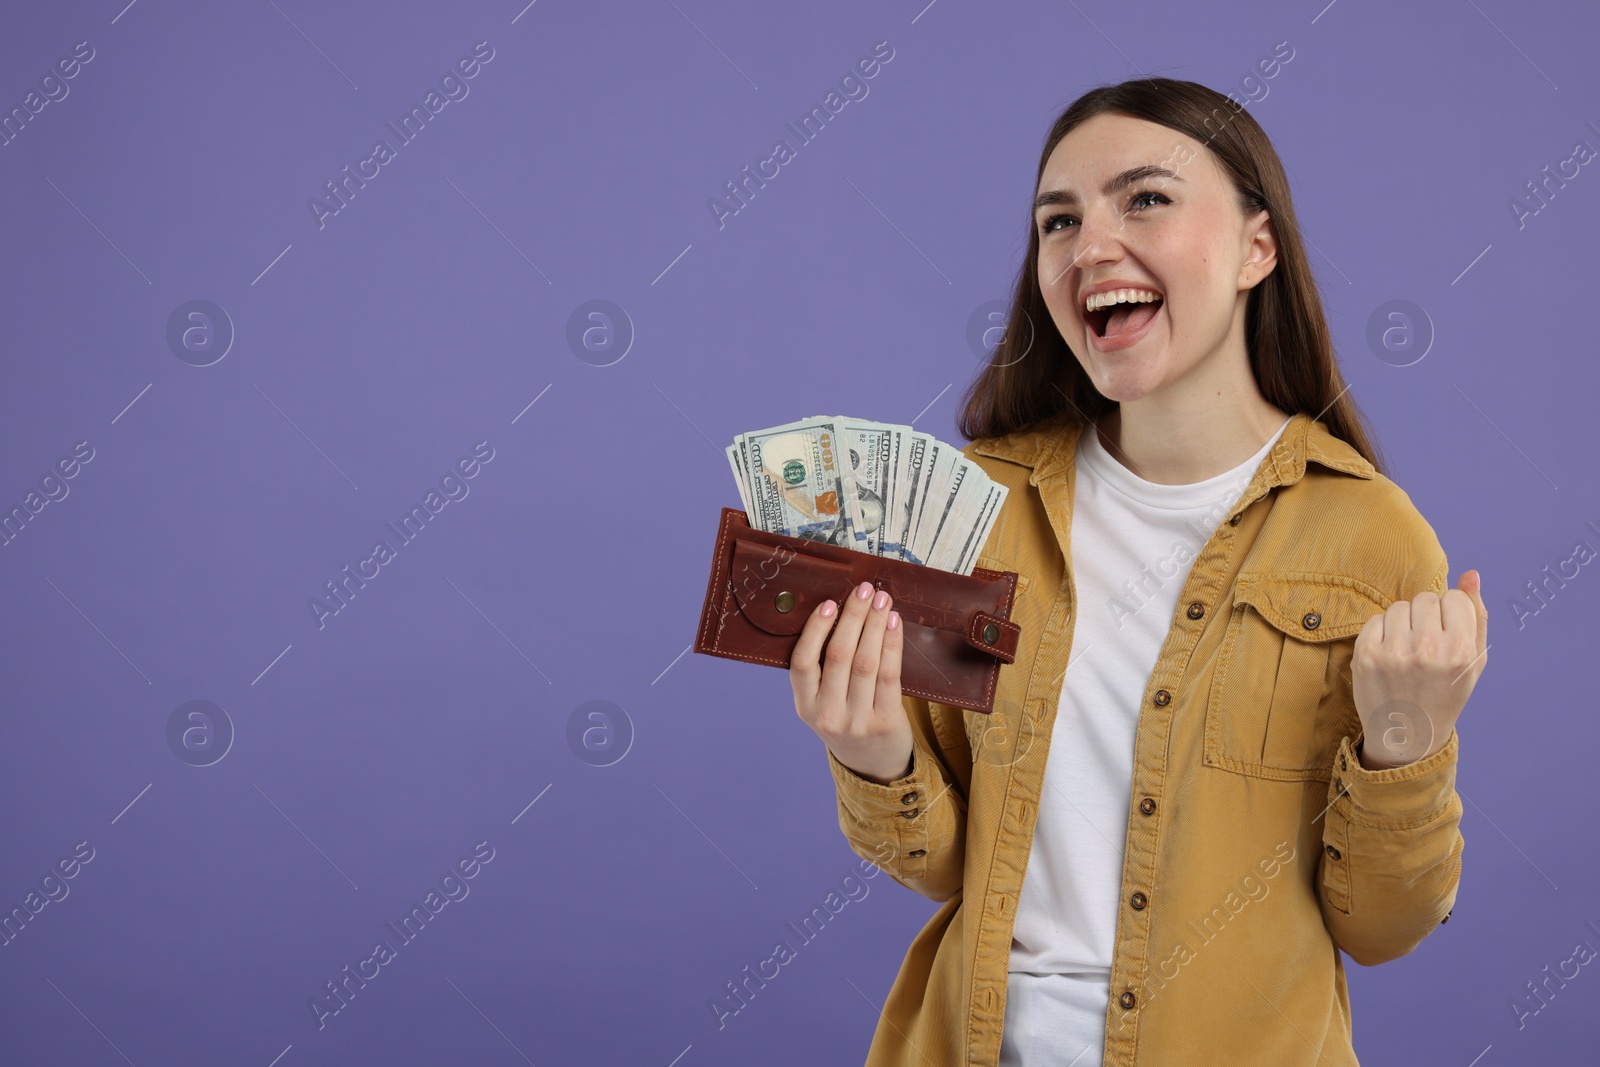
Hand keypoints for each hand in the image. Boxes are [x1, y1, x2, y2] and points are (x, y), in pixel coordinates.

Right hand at [790, 579, 911, 784]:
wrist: (873, 766)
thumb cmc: (846, 720)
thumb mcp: (822, 703)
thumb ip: (823, 669)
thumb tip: (839, 611)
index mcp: (805, 706)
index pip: (802, 664)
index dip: (815, 630)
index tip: (830, 603)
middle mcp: (827, 715)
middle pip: (839, 656)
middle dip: (853, 617)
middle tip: (864, 590)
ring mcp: (857, 721)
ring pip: (865, 662)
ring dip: (875, 625)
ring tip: (882, 600)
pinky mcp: (885, 722)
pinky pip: (890, 675)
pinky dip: (892, 644)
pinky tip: (894, 623)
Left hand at [1351, 569, 1488, 769]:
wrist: (1408, 734)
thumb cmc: (1446, 693)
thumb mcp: (1473, 660)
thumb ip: (1476, 615)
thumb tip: (1471, 573)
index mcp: (1460, 651)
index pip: (1455, 598)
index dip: (1452, 613)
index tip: (1448, 634)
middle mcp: (1427, 650)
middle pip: (1425, 598)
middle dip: (1427, 615)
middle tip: (1427, 643)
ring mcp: (1393, 653)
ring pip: (1399, 606)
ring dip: (1404, 621)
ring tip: (1409, 649)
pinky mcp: (1365, 655)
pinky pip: (1376, 619)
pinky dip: (1383, 631)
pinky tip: (1391, 654)